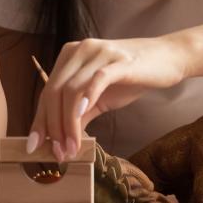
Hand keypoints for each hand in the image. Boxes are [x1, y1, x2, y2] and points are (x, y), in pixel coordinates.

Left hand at [29, 37, 186, 160]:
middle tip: (58, 153)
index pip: (47, 91)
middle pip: (55, 91)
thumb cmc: (131, 77)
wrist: (167, 58)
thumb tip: (59, 141)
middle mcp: (80, 50)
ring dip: (69, 123)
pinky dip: (87, 98)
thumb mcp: (99, 97)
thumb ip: (79, 114)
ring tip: (72, 147)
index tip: (35, 146)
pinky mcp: (120, 61)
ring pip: (72, 90)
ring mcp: (100, 53)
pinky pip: (97, 79)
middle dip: (53, 126)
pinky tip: (83, 114)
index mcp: (70, 55)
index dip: (40, 121)